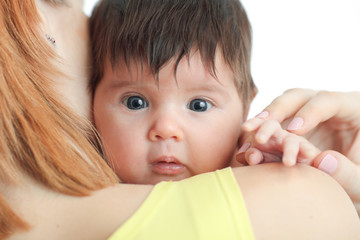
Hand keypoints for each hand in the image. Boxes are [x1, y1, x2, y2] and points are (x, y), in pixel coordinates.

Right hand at [248, 89, 359, 213]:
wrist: (351, 177)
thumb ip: (350, 173)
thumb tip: (320, 161)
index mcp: (352, 107)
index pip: (327, 100)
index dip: (309, 113)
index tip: (294, 131)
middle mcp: (324, 106)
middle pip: (297, 97)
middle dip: (277, 110)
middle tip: (263, 128)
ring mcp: (304, 115)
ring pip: (280, 107)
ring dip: (262, 120)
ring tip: (248, 133)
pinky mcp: (290, 128)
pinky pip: (272, 125)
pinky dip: (258, 134)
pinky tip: (247, 147)